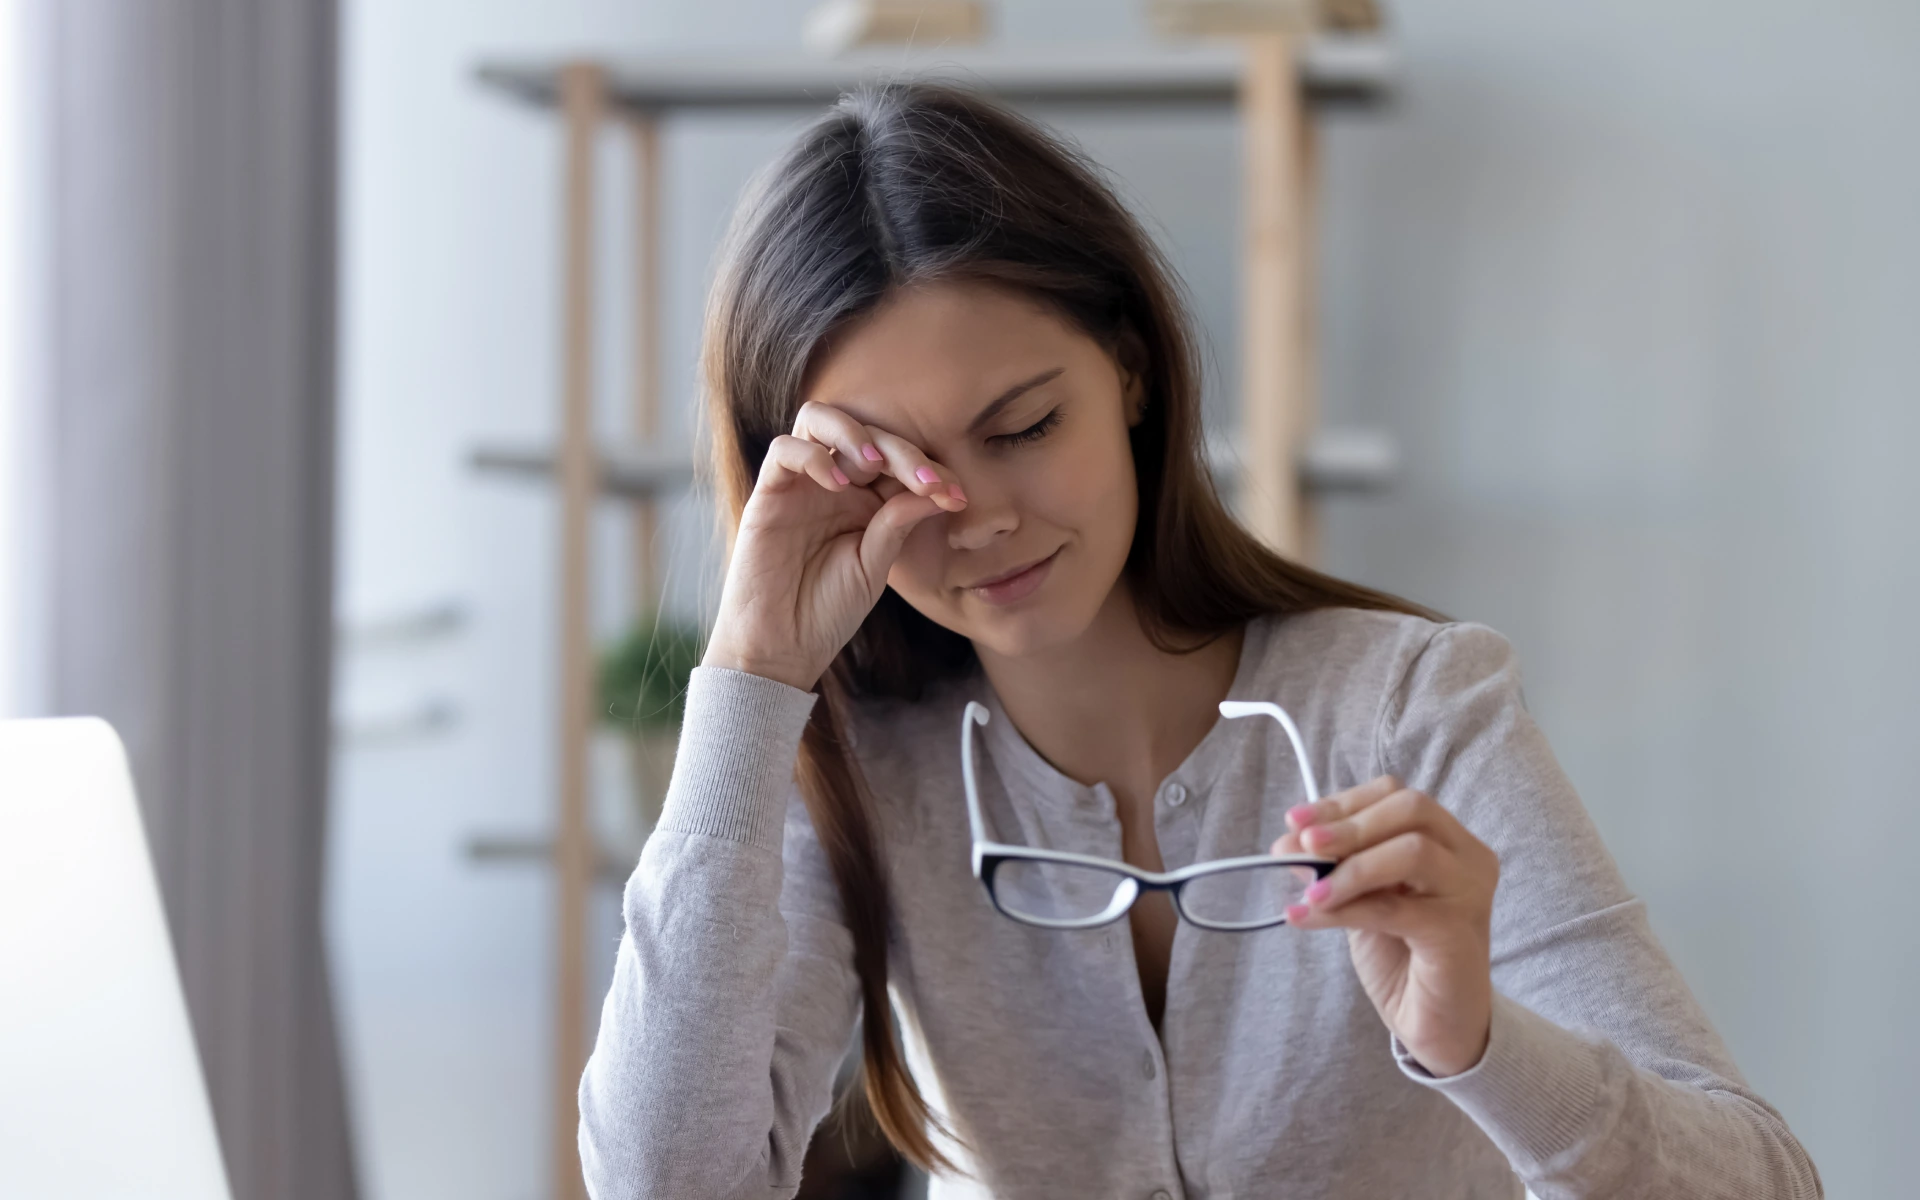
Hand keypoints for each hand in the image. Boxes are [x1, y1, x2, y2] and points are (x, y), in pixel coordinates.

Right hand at [702, 400, 967, 692]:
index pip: (898, 461)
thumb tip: (933, 489)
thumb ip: (896, 524)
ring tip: (878, 466)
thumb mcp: (874, 566)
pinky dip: (814, 457)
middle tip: (929, 482)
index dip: (929, 470)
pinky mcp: (768, 494)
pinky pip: (784, 451)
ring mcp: (799, 485)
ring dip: (855, 435)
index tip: (957, 497)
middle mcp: (833, 483)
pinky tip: (841, 486)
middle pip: (867, 435)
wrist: (782, 649)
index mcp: (865, 499)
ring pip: (819, 420)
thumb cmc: (827, 611)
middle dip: (904, 452)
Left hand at [1271, 776, 1499, 1076]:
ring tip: (1308, 890)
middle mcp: (1468, 858)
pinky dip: (1345, 908)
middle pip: (1412, 809)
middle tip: (1301, 845)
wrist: (1436, 1025)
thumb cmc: (1402, 957)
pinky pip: (1396, 907)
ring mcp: (1469, 893)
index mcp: (1449, 840)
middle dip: (1348, 824)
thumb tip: (1287, 843)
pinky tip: (1307, 917)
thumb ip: (1335, 867)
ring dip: (1349, 866)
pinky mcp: (1458, 933)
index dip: (1343, 802)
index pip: (1397, 795)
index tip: (1295, 821)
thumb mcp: (1361, 898)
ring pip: (1412, 851)